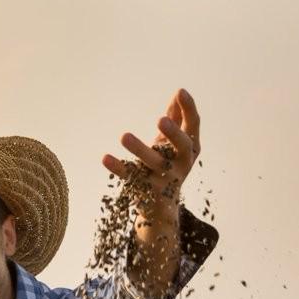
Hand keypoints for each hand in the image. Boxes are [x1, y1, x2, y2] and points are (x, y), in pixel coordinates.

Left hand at [102, 88, 200, 209]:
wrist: (162, 207)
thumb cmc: (168, 165)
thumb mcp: (173, 144)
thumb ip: (176, 119)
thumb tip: (178, 93)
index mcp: (191, 150)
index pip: (193, 126)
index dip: (189, 108)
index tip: (180, 91)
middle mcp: (182, 164)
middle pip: (182, 147)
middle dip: (173, 133)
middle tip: (160, 119)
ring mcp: (164, 179)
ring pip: (153, 163)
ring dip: (139, 149)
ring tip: (124, 135)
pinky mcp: (144, 189)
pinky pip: (130, 176)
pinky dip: (117, 167)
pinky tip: (105, 157)